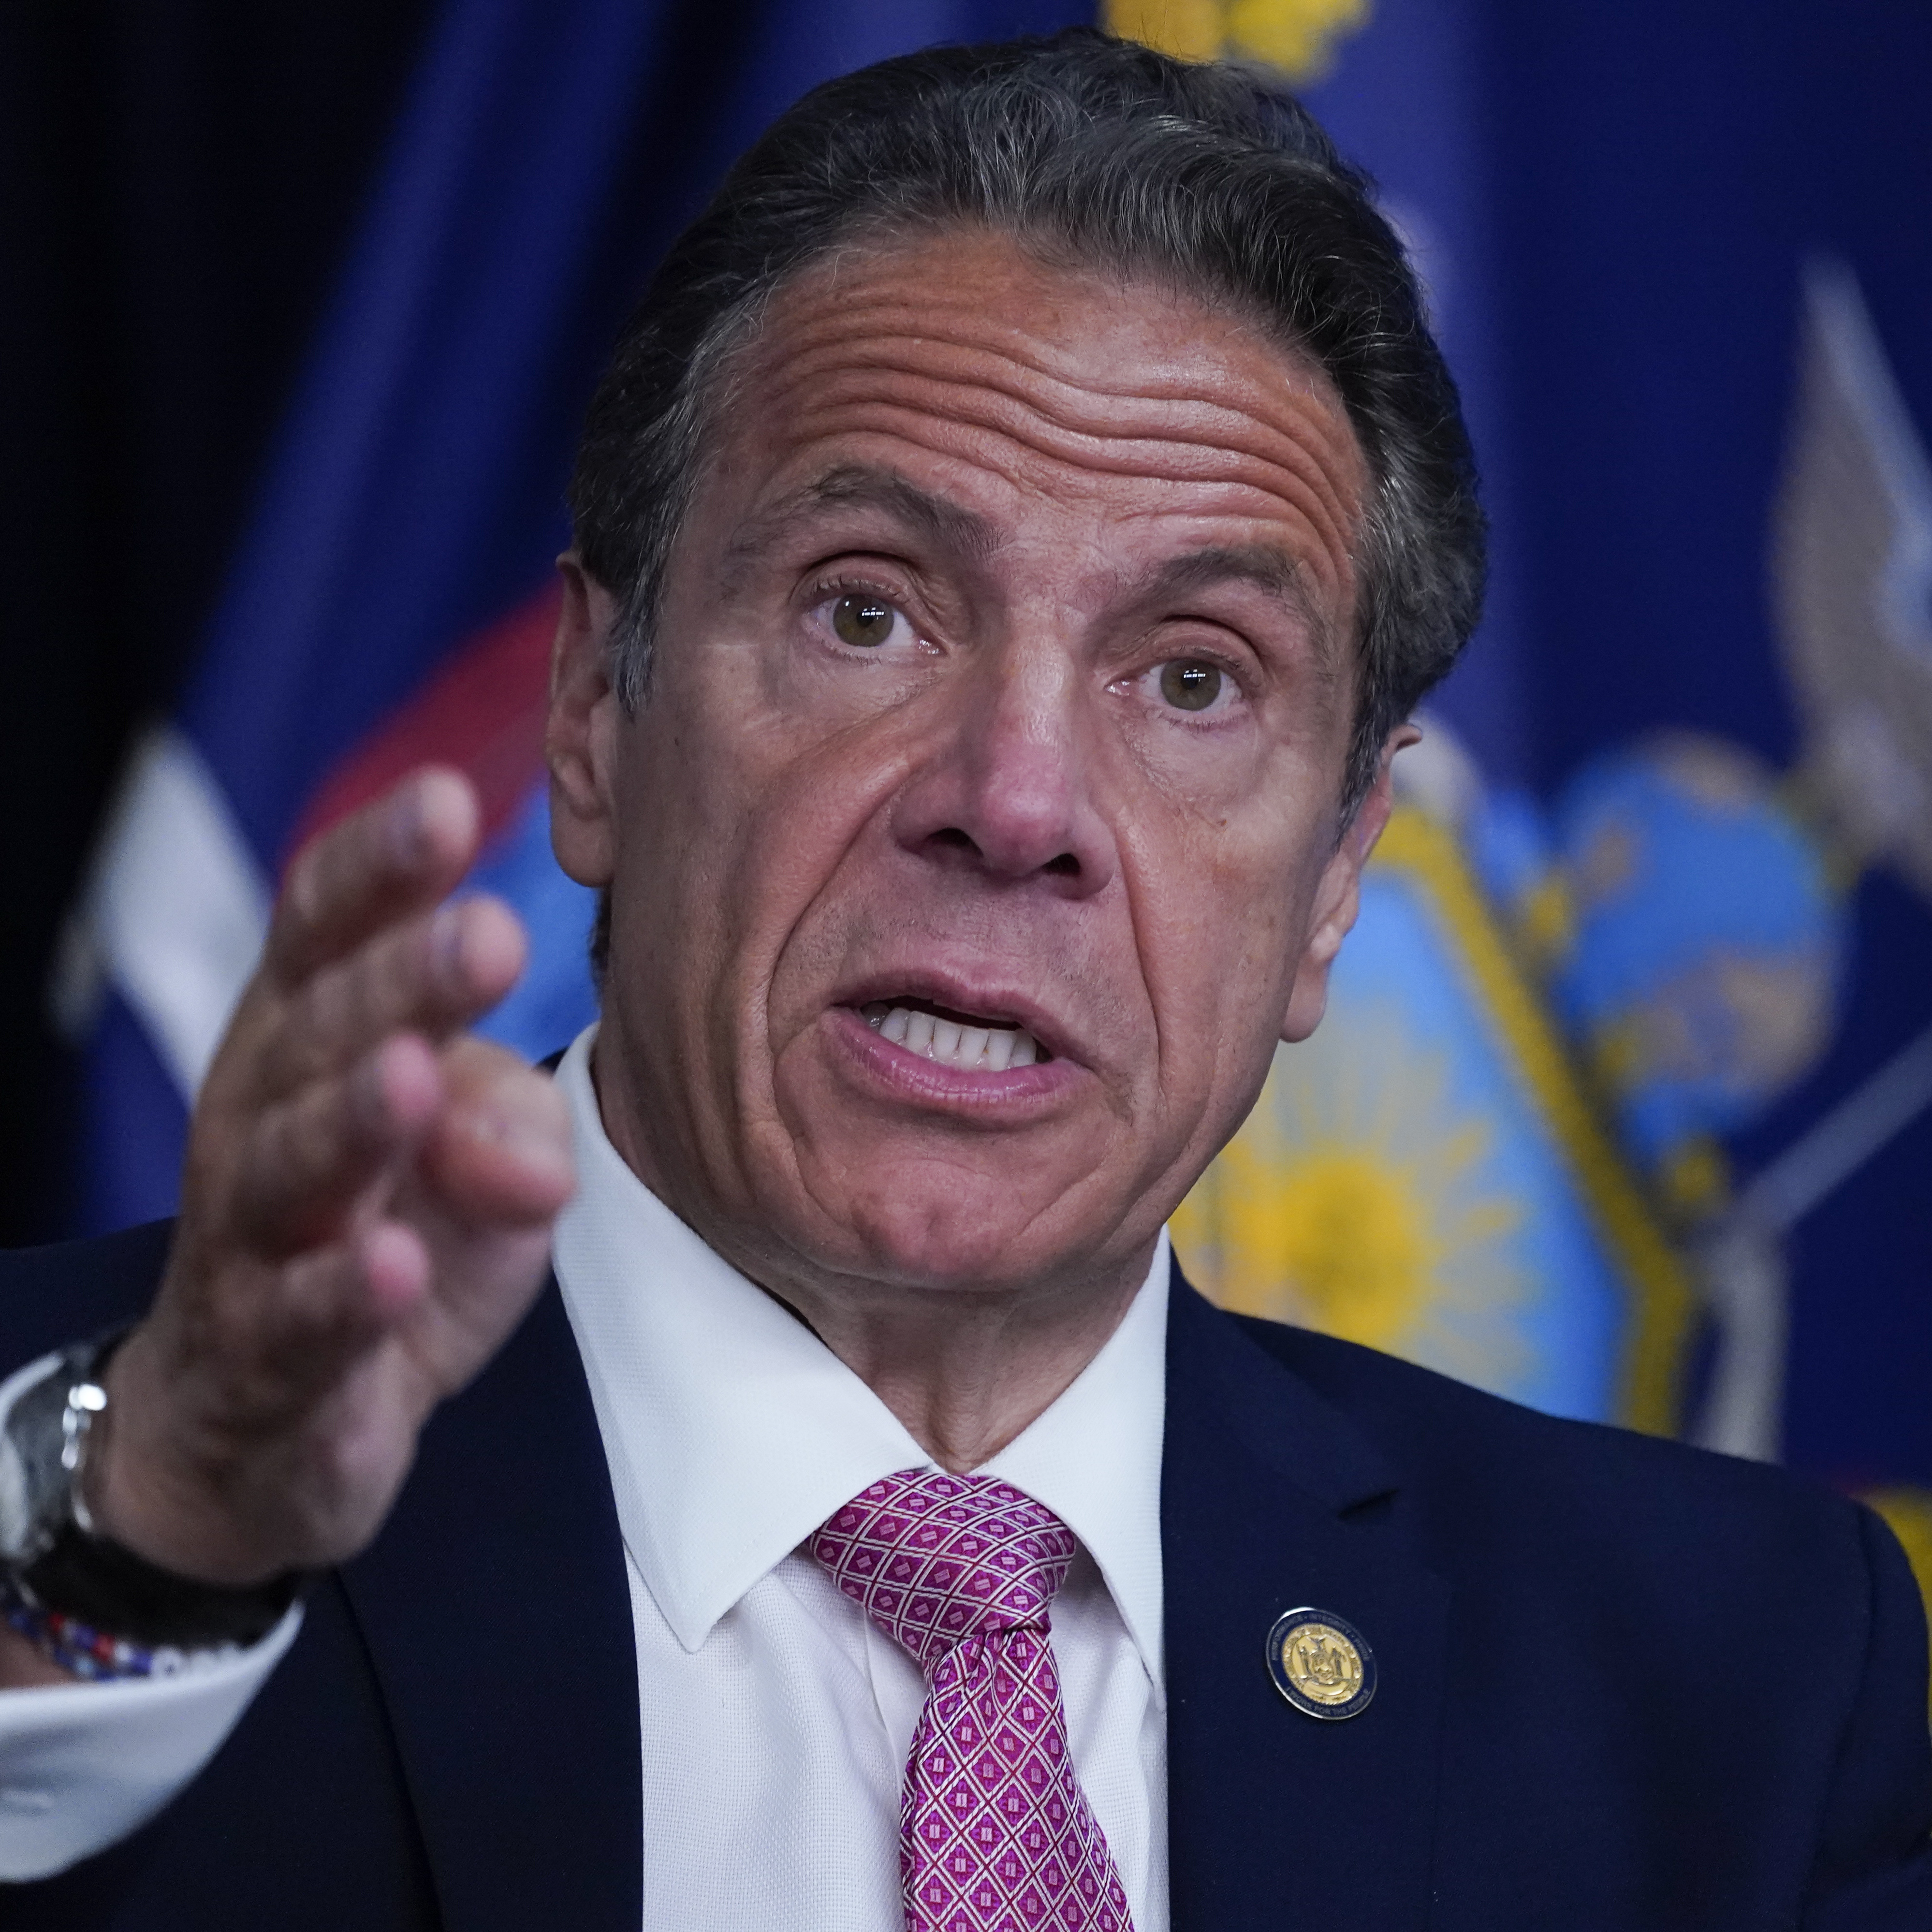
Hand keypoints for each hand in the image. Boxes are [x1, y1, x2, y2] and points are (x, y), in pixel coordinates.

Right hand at [84, 769, 574, 1586]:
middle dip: (397, 981)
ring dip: (354, 1120)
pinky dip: (343, 1296)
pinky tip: (393, 1268)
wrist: (266, 1425)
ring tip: (411, 1075)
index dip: (379, 867)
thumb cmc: (386, 1243)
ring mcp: (251, 1242)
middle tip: (486, 933)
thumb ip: (510, 1119)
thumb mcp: (476, 1162)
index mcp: (308, 1041)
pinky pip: (300, 1323)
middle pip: (319, 1035)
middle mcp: (261, 1120)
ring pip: (290, 1168)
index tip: (450, 800)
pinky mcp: (266, 1359)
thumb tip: (532, 1149)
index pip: (326, 932)